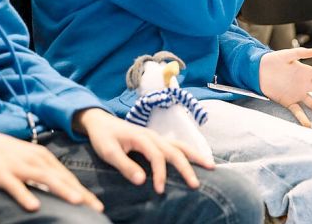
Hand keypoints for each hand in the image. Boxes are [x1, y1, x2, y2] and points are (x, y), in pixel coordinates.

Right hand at [0, 124, 102, 212]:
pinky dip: (25, 196)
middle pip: (62, 178)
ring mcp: (19, 166)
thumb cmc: (5, 154)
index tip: (97, 205)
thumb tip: (61, 189)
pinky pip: (15, 186)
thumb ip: (43, 173)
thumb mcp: (28, 160)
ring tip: (77, 202)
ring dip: (62, 190)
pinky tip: (34, 206)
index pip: (68, 177)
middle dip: (80, 193)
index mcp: (44, 157)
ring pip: (44, 179)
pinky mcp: (2, 173)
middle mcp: (35, 160)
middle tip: (96, 207)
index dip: (83, 191)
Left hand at [76, 108, 211, 193]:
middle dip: (186, 167)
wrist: (100, 121)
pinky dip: (189, 153)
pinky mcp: (156, 140)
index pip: (157, 156)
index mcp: (142, 138)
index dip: (160, 173)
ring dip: (195, 156)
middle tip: (195, 184)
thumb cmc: (103, 137)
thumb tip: (143, 181)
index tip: (160, 190)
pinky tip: (197, 160)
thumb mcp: (108, 152)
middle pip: (175, 150)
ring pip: (180, 145)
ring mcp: (156, 137)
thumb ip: (125, 165)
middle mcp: (153, 136)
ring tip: (210, 166)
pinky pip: (177, 146)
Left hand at [258, 47, 311, 126]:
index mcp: (306, 72)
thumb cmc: (272, 61)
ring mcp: (297, 94)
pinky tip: (309, 125)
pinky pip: (297, 111)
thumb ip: (300, 53)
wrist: (257, 71)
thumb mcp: (285, 55)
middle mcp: (305, 84)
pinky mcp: (288, 102)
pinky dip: (302, 118)